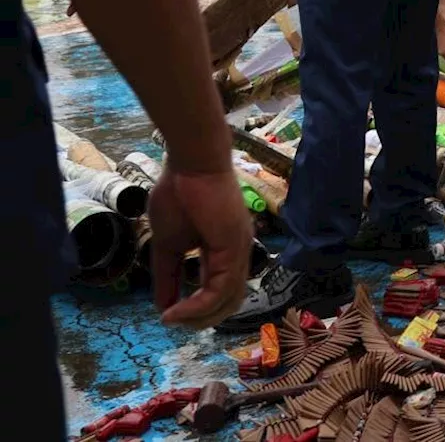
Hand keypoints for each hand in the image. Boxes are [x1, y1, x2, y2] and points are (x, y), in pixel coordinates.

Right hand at [147, 166, 251, 328]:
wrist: (190, 164)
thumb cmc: (179, 194)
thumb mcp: (168, 244)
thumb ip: (168, 275)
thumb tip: (162, 305)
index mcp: (225, 250)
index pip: (220, 291)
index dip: (197, 309)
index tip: (169, 316)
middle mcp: (238, 252)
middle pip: (229, 301)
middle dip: (200, 319)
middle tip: (173, 322)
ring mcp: (239, 249)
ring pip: (228, 300)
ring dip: (199, 317)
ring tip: (173, 318)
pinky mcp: (234, 246)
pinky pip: (221, 288)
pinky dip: (198, 305)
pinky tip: (176, 310)